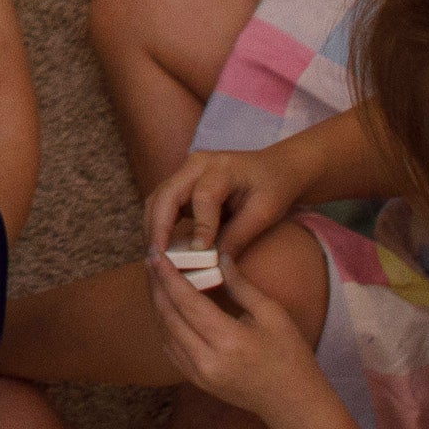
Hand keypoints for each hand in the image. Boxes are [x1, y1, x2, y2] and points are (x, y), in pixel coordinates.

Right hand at [144, 143, 305, 267]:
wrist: (275, 168)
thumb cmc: (274, 187)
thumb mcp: (265, 212)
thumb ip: (238, 236)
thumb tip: (214, 264)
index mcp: (222, 167)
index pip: (203, 197)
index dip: (200, 227)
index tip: (200, 253)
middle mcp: (197, 164)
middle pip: (167, 195)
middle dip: (159, 228)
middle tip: (158, 259)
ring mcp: (186, 173)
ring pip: (157, 199)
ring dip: (153, 229)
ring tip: (157, 259)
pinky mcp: (181, 185)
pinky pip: (161, 205)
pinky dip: (158, 226)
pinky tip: (162, 249)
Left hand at [147, 235, 316, 413]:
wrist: (292, 403)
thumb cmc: (289, 356)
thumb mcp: (273, 314)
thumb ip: (241, 286)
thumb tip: (220, 257)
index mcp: (228, 340)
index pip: (186, 301)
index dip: (168, 276)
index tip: (156, 254)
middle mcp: (207, 360)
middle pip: (169, 316)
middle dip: (156, 285)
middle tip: (151, 260)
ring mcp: (199, 374)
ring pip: (165, 333)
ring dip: (157, 304)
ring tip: (155, 279)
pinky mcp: (197, 382)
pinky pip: (170, 350)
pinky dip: (164, 326)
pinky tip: (166, 308)